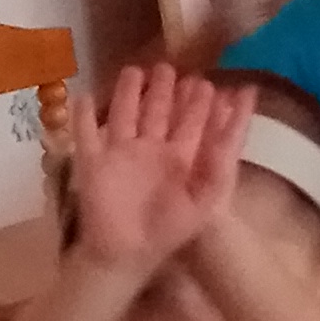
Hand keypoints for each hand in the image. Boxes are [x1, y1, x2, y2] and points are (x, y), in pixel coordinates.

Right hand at [66, 67, 252, 272]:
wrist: (128, 255)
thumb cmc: (171, 229)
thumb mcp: (205, 197)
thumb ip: (221, 160)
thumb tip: (237, 121)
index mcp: (180, 158)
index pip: (191, 122)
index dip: (198, 102)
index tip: (204, 79)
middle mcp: (151, 151)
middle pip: (158, 112)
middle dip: (164, 89)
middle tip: (168, 66)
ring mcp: (120, 155)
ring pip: (125, 114)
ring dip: (128, 93)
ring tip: (134, 69)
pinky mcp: (93, 164)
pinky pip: (85, 134)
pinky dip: (82, 116)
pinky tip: (82, 95)